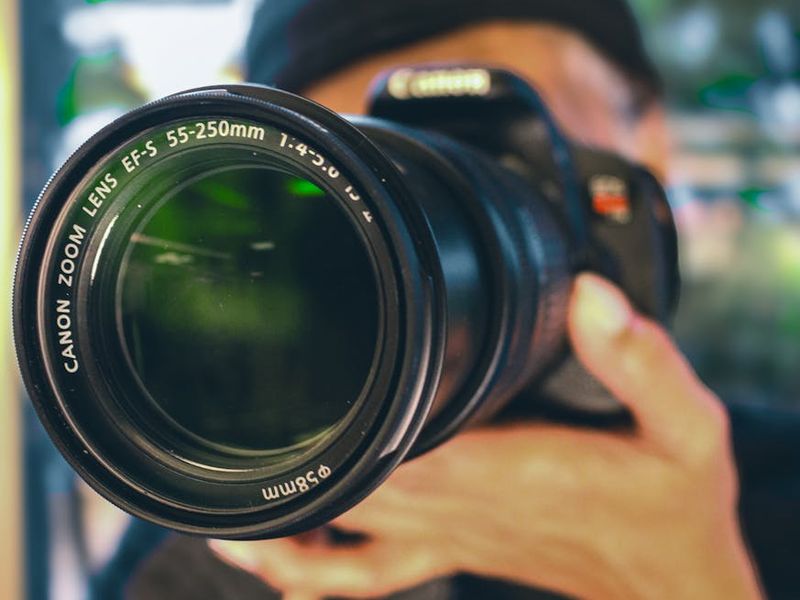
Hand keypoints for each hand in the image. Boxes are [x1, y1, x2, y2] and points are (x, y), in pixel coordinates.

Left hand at [210, 274, 762, 599]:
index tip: (275, 364)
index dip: (326, 403)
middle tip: (228, 390)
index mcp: (494, 464)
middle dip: (284, 434)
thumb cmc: (670, 503)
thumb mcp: (686, 427)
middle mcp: (453, 501)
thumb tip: (590, 295)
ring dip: (276, 507)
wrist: (671, 575)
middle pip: (341, 469)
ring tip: (217, 478)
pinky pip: (359, 574)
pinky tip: (265, 555)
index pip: (384, 434)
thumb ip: (643, 362)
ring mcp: (443, 532)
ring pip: (332, 530)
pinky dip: (305, 568)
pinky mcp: (449, 546)